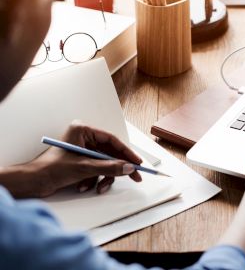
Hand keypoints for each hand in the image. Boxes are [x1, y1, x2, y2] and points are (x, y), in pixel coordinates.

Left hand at [1, 122, 142, 197]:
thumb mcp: (84, 168)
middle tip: (134, 176)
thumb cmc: (51, 169)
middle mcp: (84, 138)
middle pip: (110, 153)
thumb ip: (109, 167)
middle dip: (118, 168)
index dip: (126, 152)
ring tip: (98, 187)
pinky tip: (83, 186)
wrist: (32, 183)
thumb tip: (128, 168)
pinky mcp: (80, 162)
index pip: (111, 140)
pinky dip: (93, 180)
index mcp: (83, 130)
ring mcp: (82, 150)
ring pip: (104, 163)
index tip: (137, 162)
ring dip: (102, 177)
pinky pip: (96, 170)